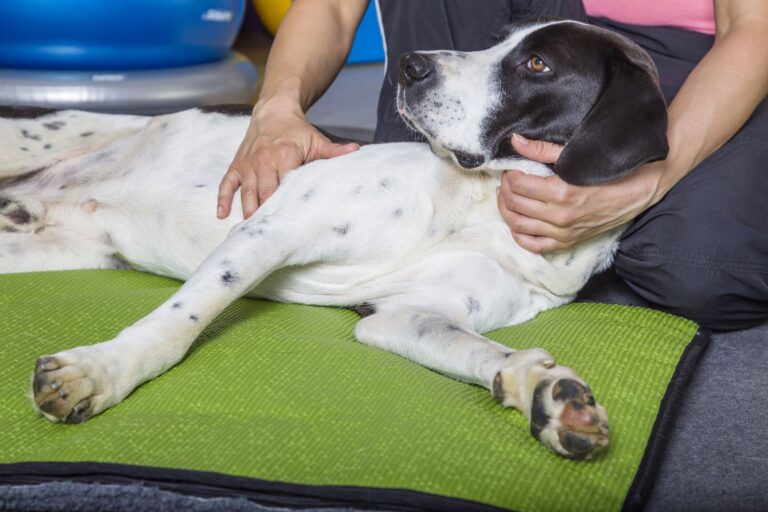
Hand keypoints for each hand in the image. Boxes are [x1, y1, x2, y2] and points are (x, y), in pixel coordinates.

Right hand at [218, 99, 358, 219]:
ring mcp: (248, 165)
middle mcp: (263, 161)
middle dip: (266, 215)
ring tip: (250, 232)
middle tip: (269, 236)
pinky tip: (222, 215)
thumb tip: (357, 151)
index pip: (284, 187)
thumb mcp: (317, 140)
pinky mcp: (237, 166)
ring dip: (247, 212)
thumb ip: (334, 151)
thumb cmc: (297, 130)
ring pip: (246, 192)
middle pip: (264, 194)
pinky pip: (226, 184)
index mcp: (285, 157)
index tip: (289, 226)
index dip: (285, 207)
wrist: (273, 111)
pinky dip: (223, 199)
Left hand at [497, 134, 664, 252]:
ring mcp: (564, 232)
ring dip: (507, 210)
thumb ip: (543, 150)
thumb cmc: (613, 169)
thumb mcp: (578, 155)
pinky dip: (520, 236)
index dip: (510, 174)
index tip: (511, 167)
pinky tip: (517, 223)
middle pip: (516, 204)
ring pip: (519, 226)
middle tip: (506, 180)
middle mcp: (560, 215)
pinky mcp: (569, 241)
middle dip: (506, 190)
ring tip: (506, 197)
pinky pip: (536, 246)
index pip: (519, 184)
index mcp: (561, 192)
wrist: (643, 188)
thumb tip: (516, 142)